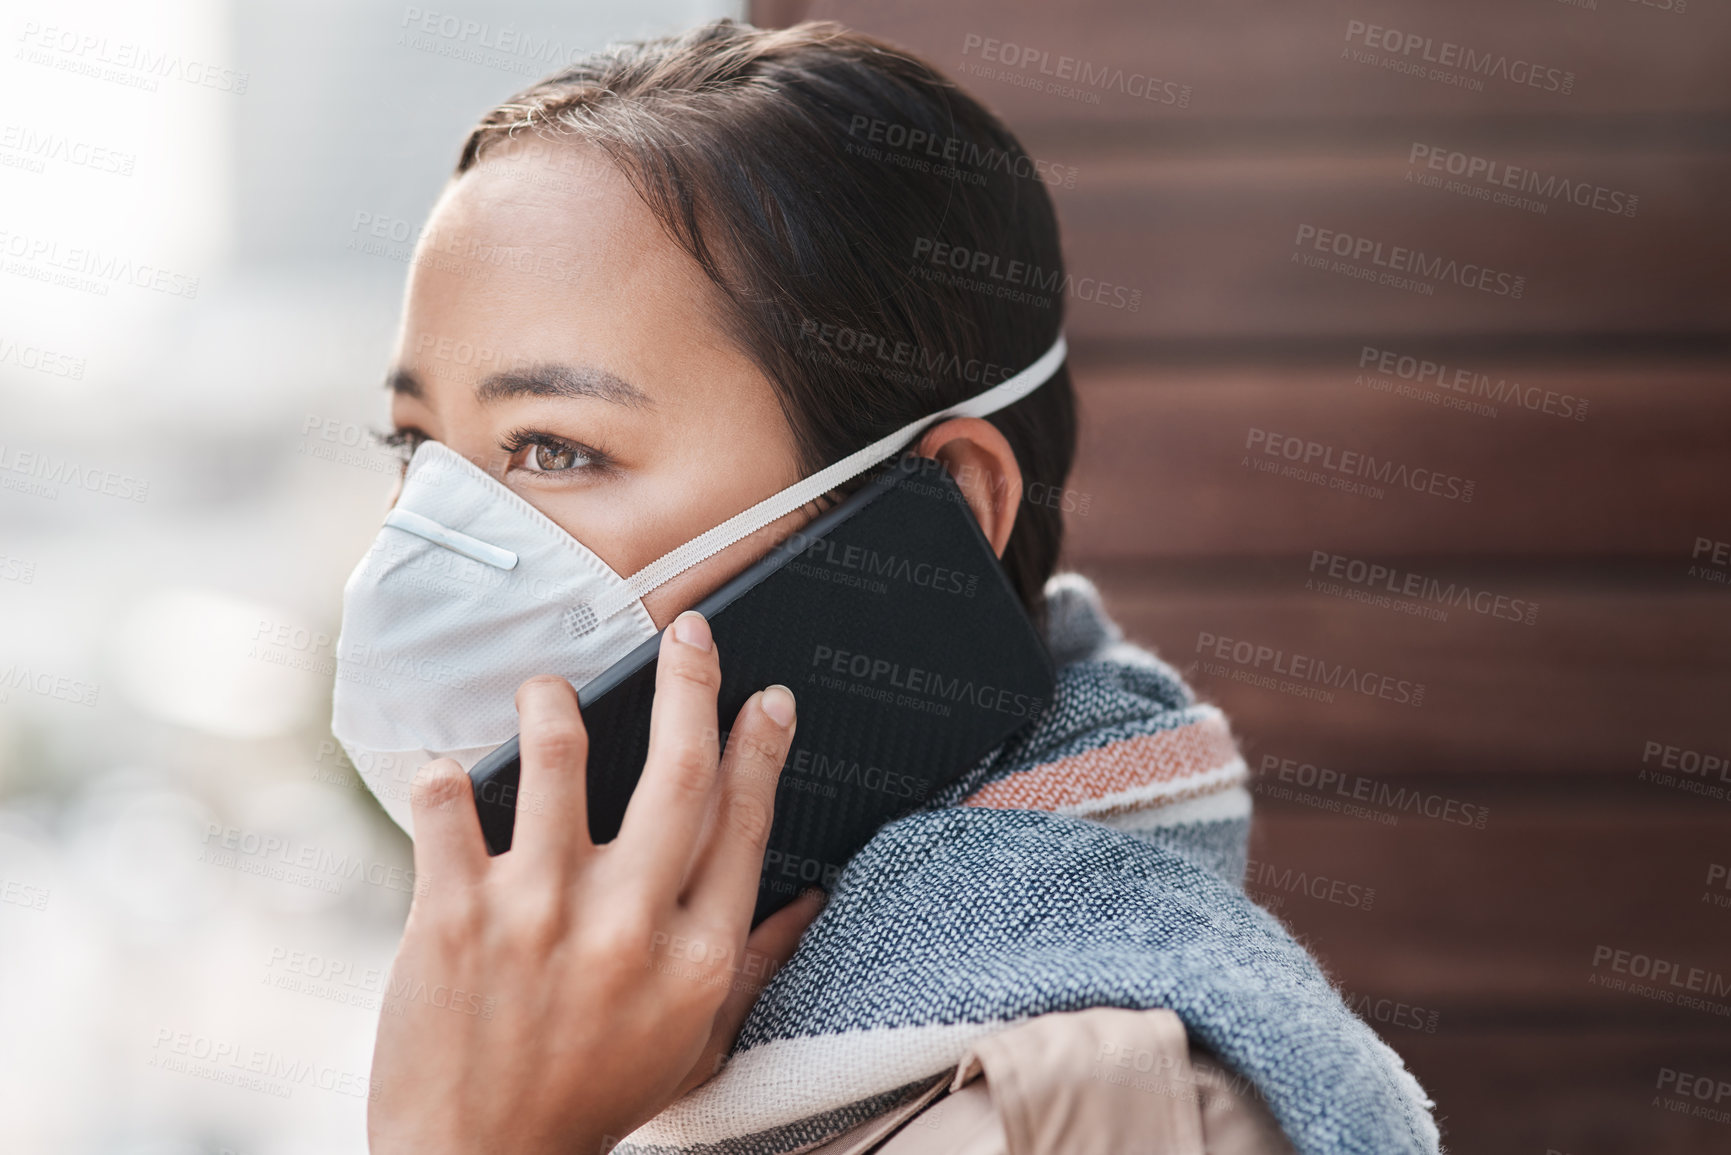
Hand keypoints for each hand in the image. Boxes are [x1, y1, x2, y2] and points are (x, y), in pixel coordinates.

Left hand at [367, 610, 820, 1154]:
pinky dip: (446, 775)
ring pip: (557, 760)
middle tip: (689, 634)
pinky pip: (446, 809)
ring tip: (548, 689)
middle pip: (675, 771)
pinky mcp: (450, 920)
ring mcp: (537, 916)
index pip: (742, 822)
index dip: (761, 748)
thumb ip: (755, 965)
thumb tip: (811, 898)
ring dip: (555, 704)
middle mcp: (626, 925)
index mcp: (694, 956)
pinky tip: (451, 770)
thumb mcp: (697, 1045)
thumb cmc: (595, 1101)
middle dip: (689, 685)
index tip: (768, 697)